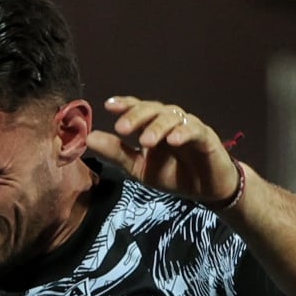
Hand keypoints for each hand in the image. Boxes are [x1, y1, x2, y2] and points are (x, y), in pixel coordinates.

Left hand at [85, 96, 240, 207]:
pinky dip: (184, 133)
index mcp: (152, 125)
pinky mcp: (206, 137)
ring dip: (158, 126)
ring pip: (172, 117)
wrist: (207, 190)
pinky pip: (194, 130)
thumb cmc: (173, 175)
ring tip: (145, 141)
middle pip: (153, 108)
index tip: (108, 106)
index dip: (125, 104)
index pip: (138, 108)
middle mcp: (169, 121)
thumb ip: (116, 153)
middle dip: (137, 115)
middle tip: (122, 128)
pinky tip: (174, 141)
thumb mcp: (139, 168)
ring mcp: (188, 126)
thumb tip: (89, 138)